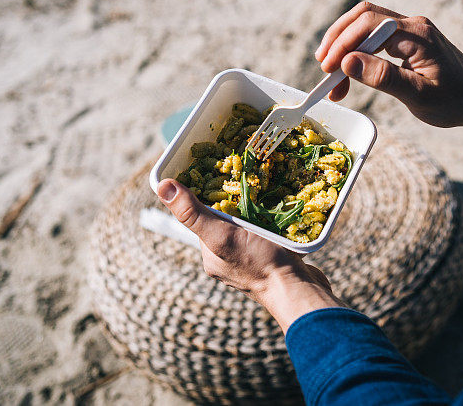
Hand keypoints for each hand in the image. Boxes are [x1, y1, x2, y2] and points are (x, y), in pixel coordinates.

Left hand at [156, 179, 343, 332]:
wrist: (300, 292)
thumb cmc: (259, 264)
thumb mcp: (221, 235)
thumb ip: (192, 213)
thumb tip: (162, 186)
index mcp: (211, 254)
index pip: (202, 216)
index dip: (207, 192)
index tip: (217, 169)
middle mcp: (228, 259)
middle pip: (227, 219)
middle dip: (235, 198)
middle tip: (246, 174)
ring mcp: (253, 260)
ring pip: (249, 225)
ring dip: (257, 207)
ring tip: (266, 187)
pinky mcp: (276, 259)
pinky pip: (269, 232)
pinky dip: (273, 219)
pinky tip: (282, 207)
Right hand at [316, 1, 462, 127]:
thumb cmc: (455, 101)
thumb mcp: (419, 96)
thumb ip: (384, 78)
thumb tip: (348, 62)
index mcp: (417, 35)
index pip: (368, 25)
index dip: (342, 44)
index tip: (328, 70)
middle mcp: (412, 25)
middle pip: (363, 16)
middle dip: (338, 40)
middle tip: (323, 69)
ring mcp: (410, 29)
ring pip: (366, 24)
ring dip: (344, 44)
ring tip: (332, 74)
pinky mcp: (408, 39)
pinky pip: (375, 35)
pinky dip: (357, 50)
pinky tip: (349, 70)